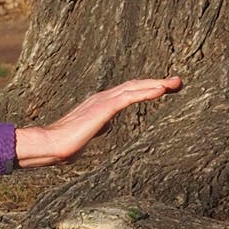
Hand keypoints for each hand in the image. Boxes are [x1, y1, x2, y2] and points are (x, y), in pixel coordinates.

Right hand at [14, 76, 183, 166]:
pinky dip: (147, 92)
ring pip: (135, 87)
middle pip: (135, 85)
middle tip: (178, 81)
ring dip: (157, 84)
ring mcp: (102, 101)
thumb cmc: (65, 146)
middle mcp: (102, 98)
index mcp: (99, 104)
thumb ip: (99, 128)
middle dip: (157, 82)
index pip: (128, 91)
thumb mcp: (88, 134)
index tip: (164, 89)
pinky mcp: (103, 108)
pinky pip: (130, 97)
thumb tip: (105, 127)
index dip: (146, 88)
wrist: (50, 146)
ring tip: (176, 83)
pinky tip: (162, 90)